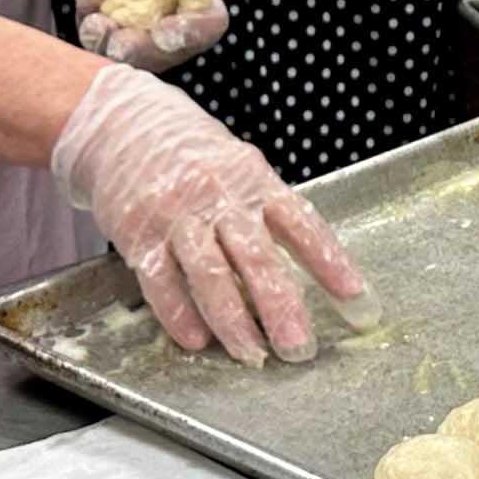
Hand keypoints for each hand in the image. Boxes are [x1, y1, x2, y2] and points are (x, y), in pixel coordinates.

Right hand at [50, 62, 367, 364]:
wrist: (120, 124)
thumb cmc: (193, 154)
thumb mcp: (241, 169)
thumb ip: (270, 214)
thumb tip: (314, 267)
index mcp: (254, 181)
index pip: (302, 225)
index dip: (331, 264)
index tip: (357, 301)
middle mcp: (219, 198)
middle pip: (256, 258)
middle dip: (281, 307)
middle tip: (300, 348)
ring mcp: (177, 217)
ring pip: (208, 274)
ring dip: (233, 321)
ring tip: (253, 354)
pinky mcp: (138, 235)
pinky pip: (160, 281)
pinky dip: (179, 314)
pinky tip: (197, 341)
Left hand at [57, 0, 228, 70]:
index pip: (207, 24)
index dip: (191, 34)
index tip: (165, 30)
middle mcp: (172, 19)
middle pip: (164, 52)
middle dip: (140, 51)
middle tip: (121, 41)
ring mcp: (137, 29)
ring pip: (125, 54)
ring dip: (108, 42)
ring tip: (95, 16)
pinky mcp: (105, 29)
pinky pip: (95, 39)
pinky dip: (88, 20)